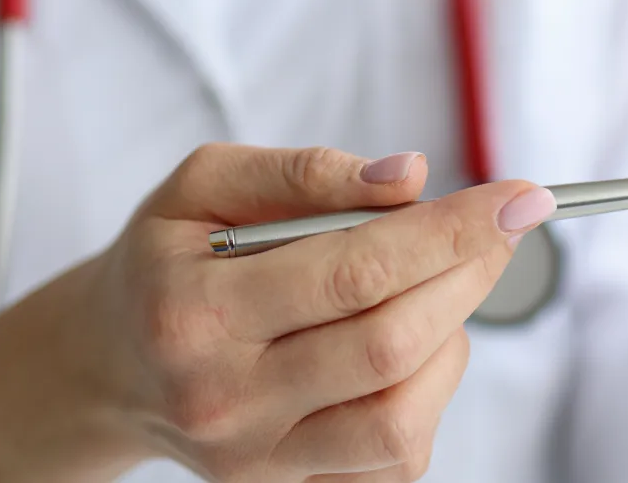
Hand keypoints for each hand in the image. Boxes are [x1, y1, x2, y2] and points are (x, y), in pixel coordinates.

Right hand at [0, 144, 556, 482]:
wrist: (106, 365)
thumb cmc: (166, 262)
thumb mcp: (203, 187)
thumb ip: (306, 172)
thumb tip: (410, 176)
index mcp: (196, 312)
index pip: (357, 270)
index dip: (453, 231)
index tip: (521, 198)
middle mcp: (225, 399)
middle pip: (392, 343)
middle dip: (469, 275)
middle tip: (501, 226)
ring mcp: (258, 459)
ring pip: (404, 413)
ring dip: (450, 336)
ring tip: (437, 283)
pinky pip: (395, 456)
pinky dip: (427, 391)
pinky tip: (409, 341)